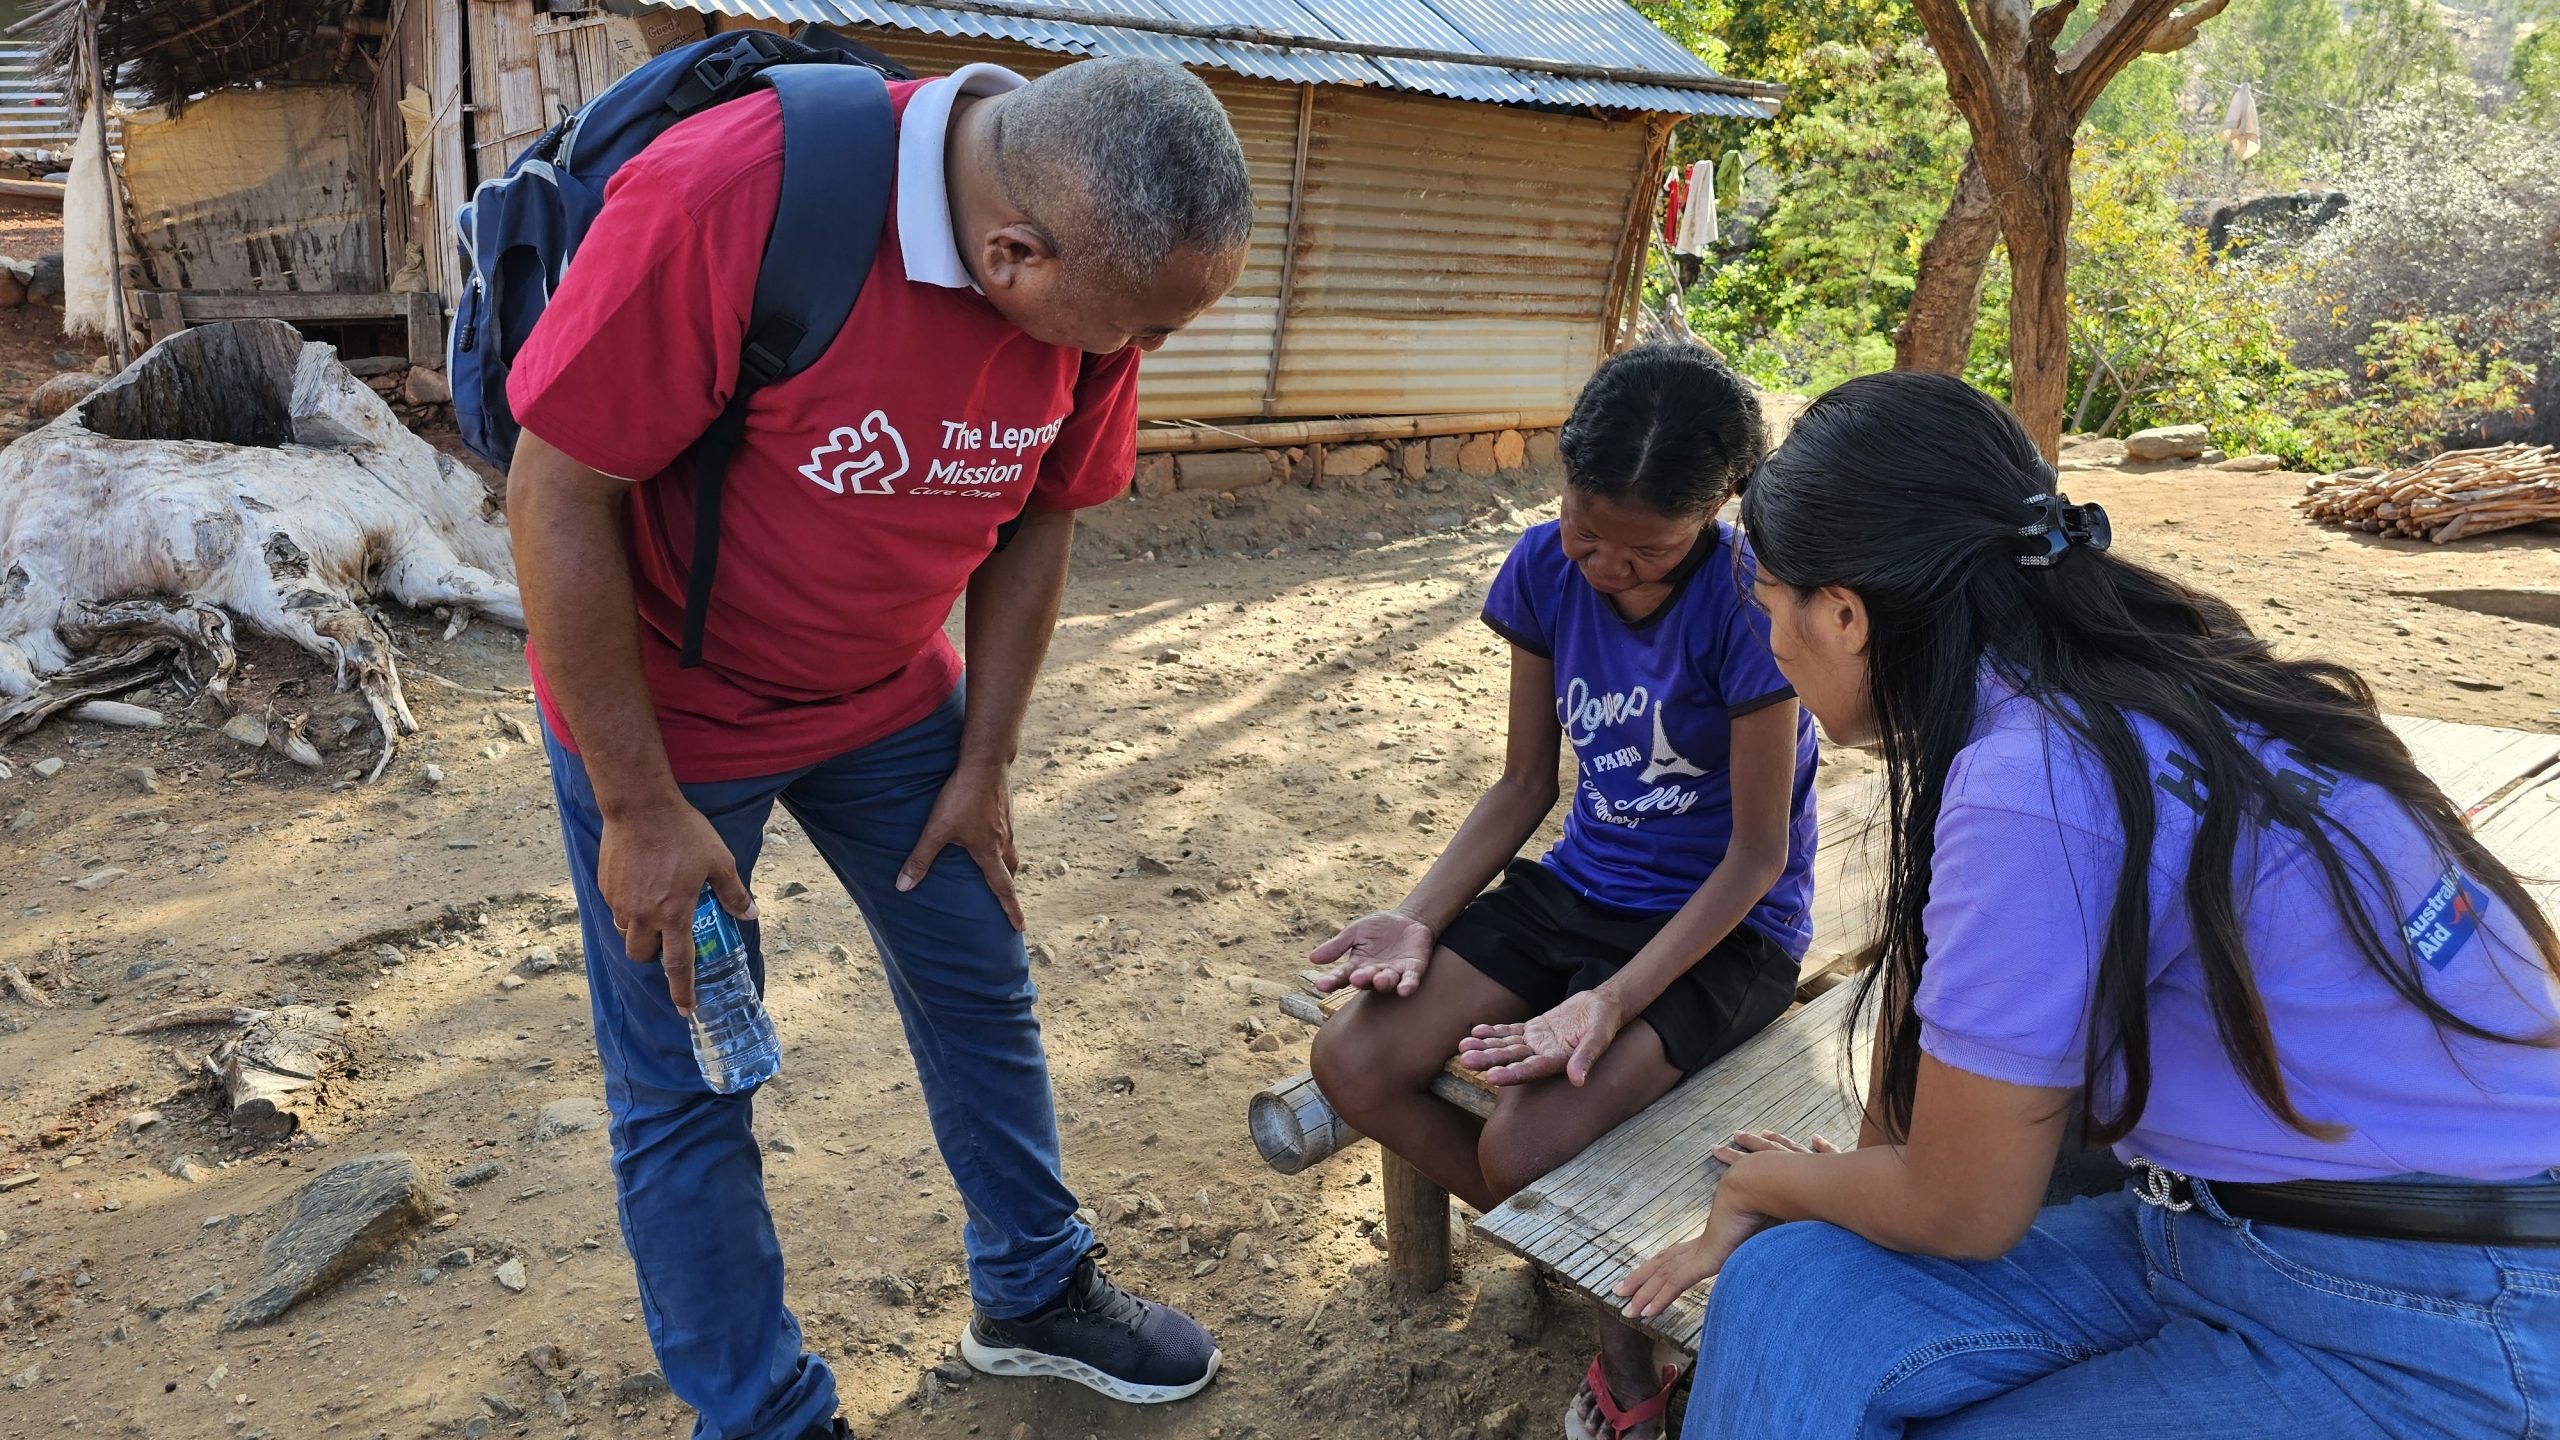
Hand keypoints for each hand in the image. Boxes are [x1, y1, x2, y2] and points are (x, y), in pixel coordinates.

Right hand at [597, 799, 753, 1013]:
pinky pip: (616, 908)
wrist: (639, 805)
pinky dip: (628, 907)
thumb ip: (733, 892)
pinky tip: (641, 885)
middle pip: (641, 955)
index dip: (681, 990)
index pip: (677, 965)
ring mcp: (620, 901)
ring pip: (625, 932)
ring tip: (655, 908)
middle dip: (654, 956)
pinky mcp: (605, 886)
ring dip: (639, 931)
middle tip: (667, 939)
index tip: (685, 1009)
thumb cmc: (683, 832)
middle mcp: (643, 915)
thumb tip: (749, 914)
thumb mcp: (719, 860)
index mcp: (674, 914)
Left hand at [898, 762, 1022, 929]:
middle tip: (1005, 896)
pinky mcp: (1005, 806)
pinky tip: (988, 830)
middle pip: (1011, 869)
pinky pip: (1006, 830)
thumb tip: (903, 887)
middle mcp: (1003, 840)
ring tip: (994, 864)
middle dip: (1009, 885)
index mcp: (989, 851)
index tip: (1020, 927)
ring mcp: (1007, 822)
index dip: (1011, 909)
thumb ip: (920, 859)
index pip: (1003, 888)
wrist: (985, 761)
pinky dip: (1000, 839)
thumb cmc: (961, 796)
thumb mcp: (936, 830)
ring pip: (1010, 849)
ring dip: (1005, 861)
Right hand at [1309, 911, 1435, 995]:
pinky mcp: (1413, 970)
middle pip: (1365, 980)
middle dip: (1361, 980)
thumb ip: (1337, 946)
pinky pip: (1410, 980)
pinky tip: (1404, 990)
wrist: (1408, 920)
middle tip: (1355, 979)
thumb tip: (1312, 958)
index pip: (1342, 975)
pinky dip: (1407, 985)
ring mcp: (1394, 973)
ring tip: (1380, 980)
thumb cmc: (1378, 928)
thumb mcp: (1355, 932)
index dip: (1332, 980)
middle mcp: (1374, 974)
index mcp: (1357, 966)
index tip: (1321, 985)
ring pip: (1387, 982)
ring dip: (1384, 982)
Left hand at [1458, 988, 1628, 1085]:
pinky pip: (1510, 1031)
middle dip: (1489, 1060)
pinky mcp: (1534, 1030)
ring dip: (1485, 1047)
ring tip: (1463, 1048)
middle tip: (1466, 1061)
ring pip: (1507, 1046)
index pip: (1531, 1071)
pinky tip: (1477, 1031)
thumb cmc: (1604, 1023)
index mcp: (1558, 1063)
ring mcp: (1537, 1043)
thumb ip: (1586, 1057)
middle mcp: (1544, 1057)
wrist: (1604, 1006)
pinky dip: (1494, 1031)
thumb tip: (1578, 1080)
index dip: (1512, 1074)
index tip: (1491, 1077)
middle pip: (1512, 1060)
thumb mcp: (1599, 1038)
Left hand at [1613, 1134, 1832, 1320]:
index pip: (1677, 1256)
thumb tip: (1777, 1244)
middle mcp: (1700, 1244)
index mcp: (1711, 1240)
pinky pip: (1676, 1282)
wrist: (1764, 1189)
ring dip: (1643, 1293)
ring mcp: (1700, 1251)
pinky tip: (1646, 1311)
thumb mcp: (1766, 1235)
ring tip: (1625, 1309)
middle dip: (1640, 1279)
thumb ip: (1764, 1246)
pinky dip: (1659, 1297)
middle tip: (1619, 1291)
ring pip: (1662, 1276)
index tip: (1646, 1275)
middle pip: (1662, 1264)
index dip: (1660, 1267)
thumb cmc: (1770, 1207)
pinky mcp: (1705, 1258)